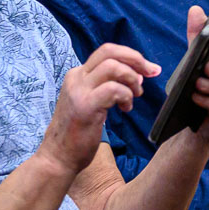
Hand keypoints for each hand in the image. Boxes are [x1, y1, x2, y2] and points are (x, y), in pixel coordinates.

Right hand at [39, 44, 159, 175]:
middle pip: (109, 51)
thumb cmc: (78, 133)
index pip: (107, 52)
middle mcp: (77, 78)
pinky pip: (113, 89)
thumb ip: (110, 86)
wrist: (58, 157)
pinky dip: (126, 96)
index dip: (132, 56)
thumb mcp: (92, 102)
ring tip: (134, 96)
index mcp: (78, 75)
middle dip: (136, 59)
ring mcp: (79, 91)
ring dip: (132, 79)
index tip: (149, 68)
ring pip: (113, 66)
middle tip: (151, 73)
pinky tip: (125, 109)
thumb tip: (138, 75)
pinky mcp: (85, 106)